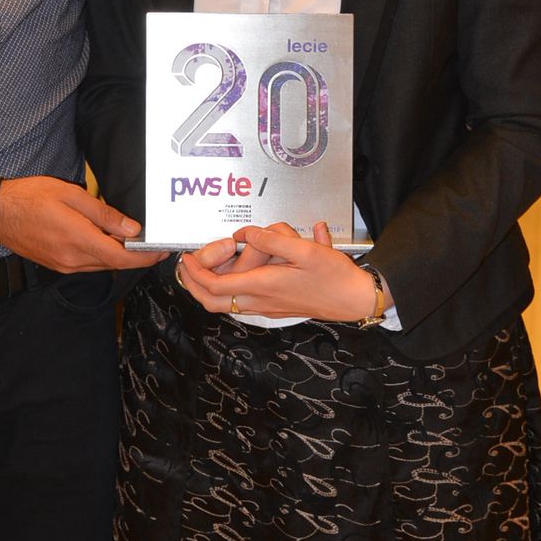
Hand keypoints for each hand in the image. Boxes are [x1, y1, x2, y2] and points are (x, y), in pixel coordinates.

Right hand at [0, 176, 142, 272]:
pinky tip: (104, 240)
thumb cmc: (30, 198)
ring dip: (118, 255)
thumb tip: (131, 229)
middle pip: (115, 264)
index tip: (162, 250)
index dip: (146, 257)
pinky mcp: (58, 265)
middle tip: (152, 241)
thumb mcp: (71, 195)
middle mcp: (73, 259)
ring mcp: (64, 265)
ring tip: (130, 239)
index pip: (122, 257)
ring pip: (102, 265)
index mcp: (79, 240)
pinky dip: (101, 255)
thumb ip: (103, 214)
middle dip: (136, 255)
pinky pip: (87, 264)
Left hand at [179, 220, 376, 320]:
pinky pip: (241, 303)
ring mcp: (267, 307)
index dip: (195, 273)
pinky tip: (235, 274)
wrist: (354, 299)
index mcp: (263, 286)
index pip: (215, 285)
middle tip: (186, 267)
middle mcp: (261, 301)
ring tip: (205, 269)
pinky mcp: (275, 307)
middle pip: (213, 302)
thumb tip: (248, 234)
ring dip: (209, 289)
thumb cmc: (334, 277)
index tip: (187, 258)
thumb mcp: (305, 250)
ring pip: (226, 304)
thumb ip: (273, 240)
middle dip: (193, 286)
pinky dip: (227, 291)